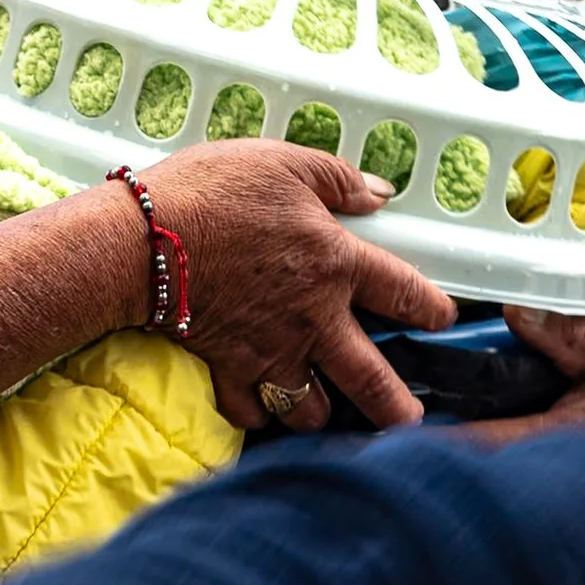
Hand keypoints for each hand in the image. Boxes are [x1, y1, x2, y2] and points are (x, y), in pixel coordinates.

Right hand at [143, 142, 455, 432]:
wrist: (141, 243)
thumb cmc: (211, 194)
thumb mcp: (282, 162)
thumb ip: (337, 179)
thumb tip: (380, 194)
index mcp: (335, 265)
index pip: (404, 293)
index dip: (431, 308)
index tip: (443, 318)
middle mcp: (312, 320)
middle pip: (371, 379)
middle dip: (396, 408)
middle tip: (409, 421)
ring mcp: (270, 353)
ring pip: (310, 408)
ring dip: (321, 412)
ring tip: (326, 409)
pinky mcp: (226, 370)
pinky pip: (251, 413)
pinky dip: (257, 414)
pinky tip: (260, 406)